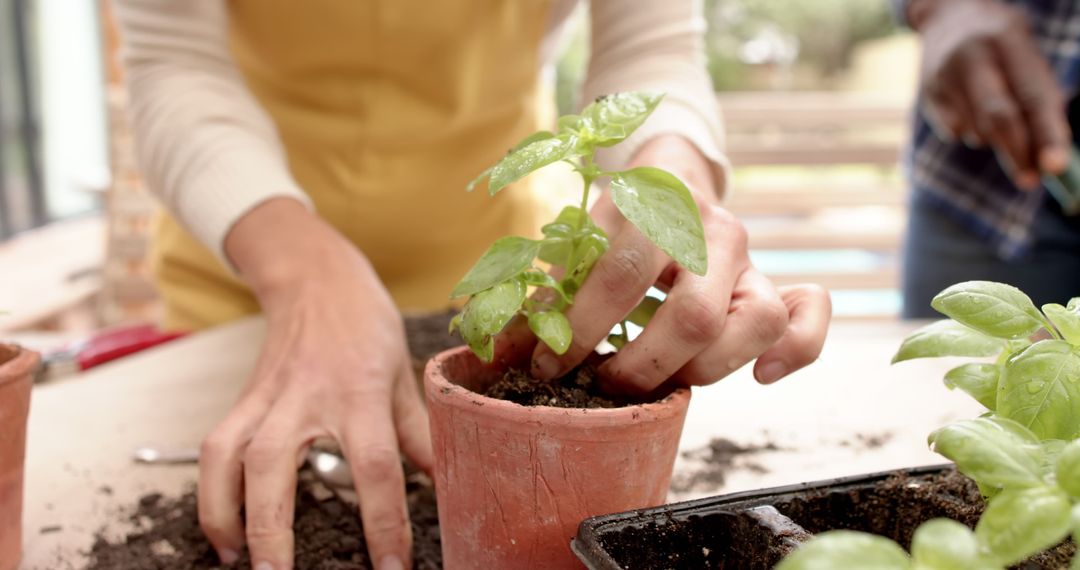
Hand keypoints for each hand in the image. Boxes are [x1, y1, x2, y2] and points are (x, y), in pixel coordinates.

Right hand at [199, 199, 430, 569]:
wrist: (317, 280)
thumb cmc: (367, 328)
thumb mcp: (406, 376)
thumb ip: (420, 434)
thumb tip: (447, 483)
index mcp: (361, 394)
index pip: (375, 467)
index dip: (383, 523)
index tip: (392, 568)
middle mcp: (306, 398)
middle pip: (275, 466)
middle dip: (272, 528)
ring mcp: (267, 398)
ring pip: (228, 457)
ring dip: (226, 514)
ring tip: (239, 563)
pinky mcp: (242, 400)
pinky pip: (214, 449)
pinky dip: (210, 493)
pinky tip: (223, 531)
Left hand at [530, 135, 831, 392]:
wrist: (670, 176)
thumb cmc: (617, 219)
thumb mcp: (580, 238)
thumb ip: (552, 288)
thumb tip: (513, 350)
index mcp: (658, 205)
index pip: (623, 273)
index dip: (580, 328)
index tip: (548, 363)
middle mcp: (715, 231)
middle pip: (694, 315)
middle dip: (640, 364)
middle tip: (603, 381)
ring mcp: (752, 258)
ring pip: (755, 324)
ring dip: (701, 370)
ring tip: (659, 382)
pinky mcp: (773, 282)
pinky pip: (809, 313)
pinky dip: (798, 348)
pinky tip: (761, 377)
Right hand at [912, 0, 1070, 187]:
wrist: (949, 16)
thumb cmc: (1003, 44)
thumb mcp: (1026, 57)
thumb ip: (1038, 98)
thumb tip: (1047, 157)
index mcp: (1008, 41)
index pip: (1032, 96)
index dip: (1047, 133)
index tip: (1056, 167)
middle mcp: (972, 57)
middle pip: (998, 118)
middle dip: (1017, 153)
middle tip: (1030, 180)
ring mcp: (944, 77)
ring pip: (977, 131)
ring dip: (994, 138)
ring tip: (994, 111)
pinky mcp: (927, 95)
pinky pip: (955, 132)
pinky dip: (970, 132)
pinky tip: (970, 108)